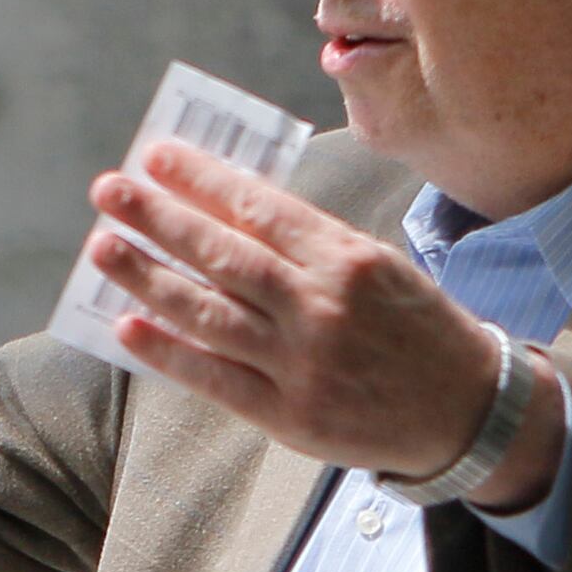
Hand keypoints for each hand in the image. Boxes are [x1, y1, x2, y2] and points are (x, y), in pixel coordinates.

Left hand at [85, 141, 564, 508]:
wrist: (467, 411)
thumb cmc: (416, 329)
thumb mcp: (378, 266)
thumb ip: (310, 244)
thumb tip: (230, 210)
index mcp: (346, 258)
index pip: (260, 208)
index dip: (202, 181)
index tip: (156, 157)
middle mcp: (321, 305)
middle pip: (224, 254)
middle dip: (160, 218)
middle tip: (109, 190)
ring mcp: (302, 362)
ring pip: (210, 312)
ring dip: (149, 278)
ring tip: (103, 248)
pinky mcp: (290, 414)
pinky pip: (215, 377)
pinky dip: (168, 353)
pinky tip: (127, 327)